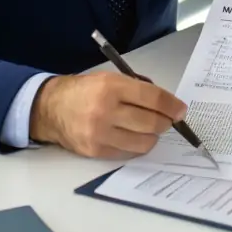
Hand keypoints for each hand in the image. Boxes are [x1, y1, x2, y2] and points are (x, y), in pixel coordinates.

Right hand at [30, 70, 185, 158]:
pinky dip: (136, 145)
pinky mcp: (95, 151)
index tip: (180, 110)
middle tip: (167, 120)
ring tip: (149, 129)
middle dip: (165, 122)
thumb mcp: (109, 79)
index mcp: (111, 87)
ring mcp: (100, 133)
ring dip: (153, 136)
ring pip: (143, 142)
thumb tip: (166, 105)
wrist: (51, 108)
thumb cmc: (84, 90)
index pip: (152, 98)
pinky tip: (134, 137)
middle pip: (151, 123)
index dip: (172, 105)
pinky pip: (128, 152)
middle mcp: (105, 110)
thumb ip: (136, 89)